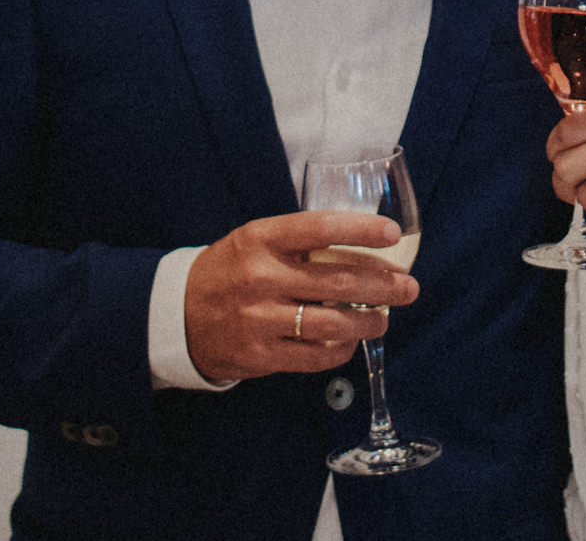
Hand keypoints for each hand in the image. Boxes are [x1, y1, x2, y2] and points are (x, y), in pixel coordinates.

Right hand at [182, 211, 420, 383]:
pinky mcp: (261, 355)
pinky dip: (341, 350)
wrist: (177, 314)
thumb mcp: (255, 241)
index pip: (320, 228)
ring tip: (385, 318)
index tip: (392, 234)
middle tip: (408, 286)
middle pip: (339, 280)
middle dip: (383, 285)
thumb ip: (299, 243)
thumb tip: (363, 247)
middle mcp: (261, 277)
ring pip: (333, 323)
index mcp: (260, 239)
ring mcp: (260, 319)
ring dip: (369, 321)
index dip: (361, 230)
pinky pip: (315, 357)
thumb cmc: (230, 271)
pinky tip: (351, 341)